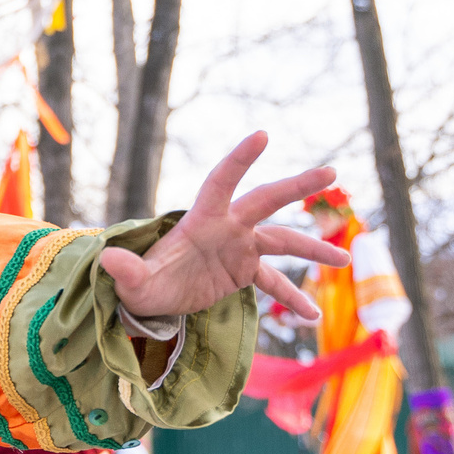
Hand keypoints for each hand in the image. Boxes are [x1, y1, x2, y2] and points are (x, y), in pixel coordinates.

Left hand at [97, 135, 347, 320]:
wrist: (151, 299)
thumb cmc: (141, 284)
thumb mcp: (133, 282)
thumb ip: (126, 270)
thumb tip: (108, 259)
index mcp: (201, 220)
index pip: (222, 182)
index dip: (239, 159)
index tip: (262, 135)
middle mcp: (226, 227)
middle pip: (266, 201)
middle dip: (297, 186)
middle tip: (331, 172)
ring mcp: (239, 248)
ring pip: (283, 242)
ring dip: (312, 249)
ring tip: (345, 260)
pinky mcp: (244, 271)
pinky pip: (275, 283)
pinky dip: (294, 298)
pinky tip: (314, 318)